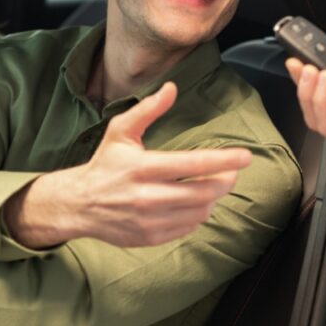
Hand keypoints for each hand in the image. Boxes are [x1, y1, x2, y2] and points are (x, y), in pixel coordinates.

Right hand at [3, 82, 252, 247]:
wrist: (79, 204)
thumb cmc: (105, 164)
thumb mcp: (120, 131)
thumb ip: (147, 109)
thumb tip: (172, 88)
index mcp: (142, 167)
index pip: (192, 164)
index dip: (224, 160)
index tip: (246, 156)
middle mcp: (147, 196)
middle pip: (203, 192)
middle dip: (225, 181)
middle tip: (232, 172)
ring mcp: (149, 220)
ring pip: (199, 212)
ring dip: (213, 198)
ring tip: (213, 186)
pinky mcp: (150, 237)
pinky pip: (187, 227)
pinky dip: (198, 215)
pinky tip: (195, 203)